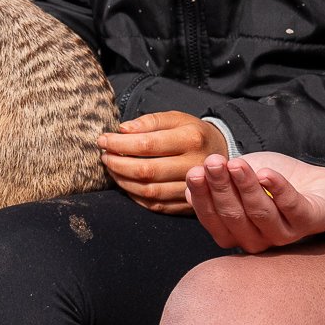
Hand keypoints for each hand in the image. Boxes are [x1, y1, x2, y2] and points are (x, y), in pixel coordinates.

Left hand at [99, 111, 228, 212]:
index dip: (120, 144)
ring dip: (123, 181)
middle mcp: (194, 166)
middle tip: (104, 156)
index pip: (147, 144)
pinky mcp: (188, 204)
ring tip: (112, 169)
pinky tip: (126, 184)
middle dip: (118, 164)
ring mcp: (193, 189)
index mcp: (191, 139)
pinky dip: (135, 196)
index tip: (103, 140)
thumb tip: (122, 130)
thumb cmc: (193, 134)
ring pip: (149, 191)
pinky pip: (156, 205)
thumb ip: (150, 121)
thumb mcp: (177, 118)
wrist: (221, 156)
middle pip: (147, 171)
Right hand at [184, 150, 324, 250]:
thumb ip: (219, 186)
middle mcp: (259, 239)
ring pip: (260, 213)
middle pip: (234, 217)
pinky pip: (291, 207)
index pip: (213, 221)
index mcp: (238, 233)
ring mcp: (285, 233)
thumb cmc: (276, 182)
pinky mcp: (310, 221)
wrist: (322, 184)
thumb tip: (188, 190)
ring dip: (246, 187)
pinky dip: (278, 189)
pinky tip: (266, 173)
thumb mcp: (241, 180)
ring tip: (236, 164)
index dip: (202, 198)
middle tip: (213, 162)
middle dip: (220, 188)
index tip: (193, 173)